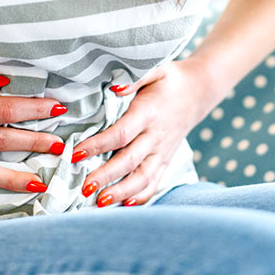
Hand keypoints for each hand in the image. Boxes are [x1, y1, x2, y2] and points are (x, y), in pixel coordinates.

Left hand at [71, 59, 224, 206]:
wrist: (199, 90)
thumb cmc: (169, 79)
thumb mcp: (154, 69)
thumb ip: (133, 78)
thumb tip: (114, 88)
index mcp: (149, 113)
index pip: (121, 133)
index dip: (98, 145)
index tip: (75, 154)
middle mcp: (156, 136)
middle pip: (130, 161)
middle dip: (106, 176)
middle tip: (84, 188)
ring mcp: (163, 151)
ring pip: (143, 177)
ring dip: (122, 192)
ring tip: (100, 203)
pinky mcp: (166, 159)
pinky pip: (155, 182)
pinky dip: (141, 196)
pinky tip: (124, 206)